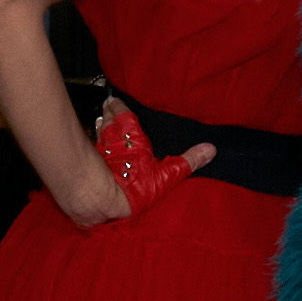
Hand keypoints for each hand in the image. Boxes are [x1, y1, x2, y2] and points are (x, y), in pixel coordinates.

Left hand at [55, 101, 203, 229]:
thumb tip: (210, 149)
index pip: (123, 114)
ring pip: (98, 130)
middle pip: (108, 119)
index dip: (118, 106)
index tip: (115, 99)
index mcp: (132, 136)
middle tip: (107, 104)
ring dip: (99, 123)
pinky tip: (95, 143)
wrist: (102, 201)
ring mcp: (101, 150)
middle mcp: (114, 139)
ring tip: (100, 118)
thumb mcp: (167, 175)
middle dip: (107, 112)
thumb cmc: (134, 187)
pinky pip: (93, 145)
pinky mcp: (91, 163)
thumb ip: (188, 161)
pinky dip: (94, 141)